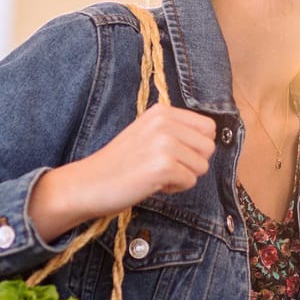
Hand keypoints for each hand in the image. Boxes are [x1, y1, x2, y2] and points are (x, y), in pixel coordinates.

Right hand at [30, 104, 216, 239]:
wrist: (89, 183)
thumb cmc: (120, 164)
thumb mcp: (148, 134)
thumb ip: (176, 132)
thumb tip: (211, 139)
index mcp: (162, 111)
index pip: (208, 127)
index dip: (195, 147)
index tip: (172, 154)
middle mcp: (164, 122)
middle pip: (209, 147)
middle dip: (191, 163)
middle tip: (163, 167)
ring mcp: (164, 142)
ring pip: (202, 166)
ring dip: (182, 177)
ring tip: (154, 175)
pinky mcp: (163, 165)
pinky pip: (190, 181)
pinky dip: (174, 188)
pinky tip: (151, 183)